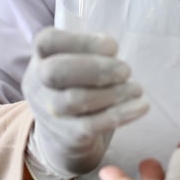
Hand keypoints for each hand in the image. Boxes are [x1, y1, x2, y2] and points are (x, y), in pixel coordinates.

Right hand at [22, 27, 148, 178]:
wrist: (63, 139)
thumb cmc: (77, 89)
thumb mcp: (76, 66)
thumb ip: (91, 53)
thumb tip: (111, 50)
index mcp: (40, 59)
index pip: (47, 41)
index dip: (82, 40)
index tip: (112, 46)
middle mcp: (37, 84)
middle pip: (57, 71)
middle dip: (96, 68)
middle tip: (126, 70)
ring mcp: (49, 113)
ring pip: (76, 99)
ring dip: (114, 91)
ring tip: (136, 89)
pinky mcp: (67, 136)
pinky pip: (92, 125)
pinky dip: (121, 114)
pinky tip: (141, 106)